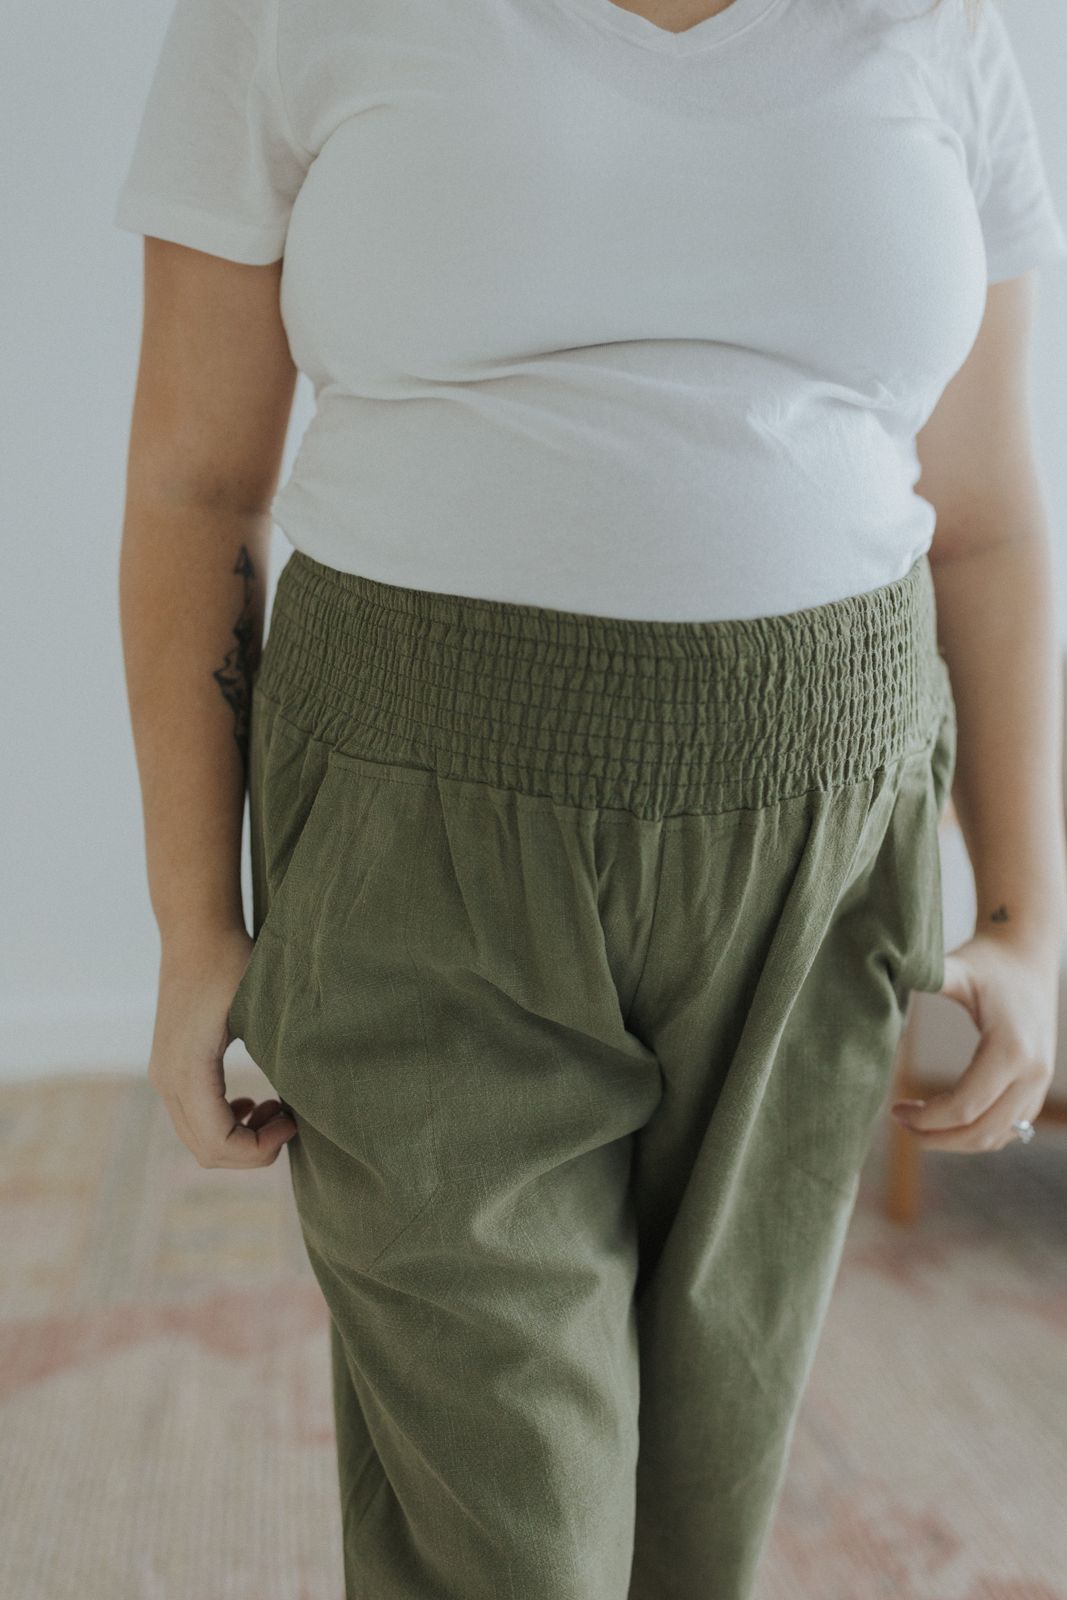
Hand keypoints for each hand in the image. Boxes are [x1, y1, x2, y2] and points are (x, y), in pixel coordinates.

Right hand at [148, 928, 297, 1167]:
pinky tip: (255, 1103)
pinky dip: (224, 1123)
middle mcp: (167, 1079)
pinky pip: (193, 1118)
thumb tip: (303, 1103)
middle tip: (291, 1120)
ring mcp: (164, 1074)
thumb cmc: (233, 962)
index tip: (294, 1121)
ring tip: (279, 1111)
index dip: (260, 1149)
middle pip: (206, 1150)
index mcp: (188, 1070)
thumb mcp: (261, 1009)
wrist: (197, 933)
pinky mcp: (169, 1067)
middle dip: (253, 1149)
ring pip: (198, 1139)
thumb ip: (275, 1057)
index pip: (219, 1143)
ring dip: (240, 1137)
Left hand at [890, 930, 1059, 1151]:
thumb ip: (928, 978)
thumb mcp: (957, 968)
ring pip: (997, 1137)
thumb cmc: (987, 960)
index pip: (965, 1106)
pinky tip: (945, 1120)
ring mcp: (1040, 1083)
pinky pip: (1010, 1129)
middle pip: (981, 1132)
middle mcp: (1033, 1073)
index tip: (894, 1110)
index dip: (926, 1119)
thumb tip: (885, 974)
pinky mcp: (1038, 1086)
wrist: (1028, 953)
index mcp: (1011, 1049)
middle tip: (900, 1124)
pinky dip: (976, 1134)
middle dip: (937, 1138)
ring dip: (955, 1141)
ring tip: (917, 1124)